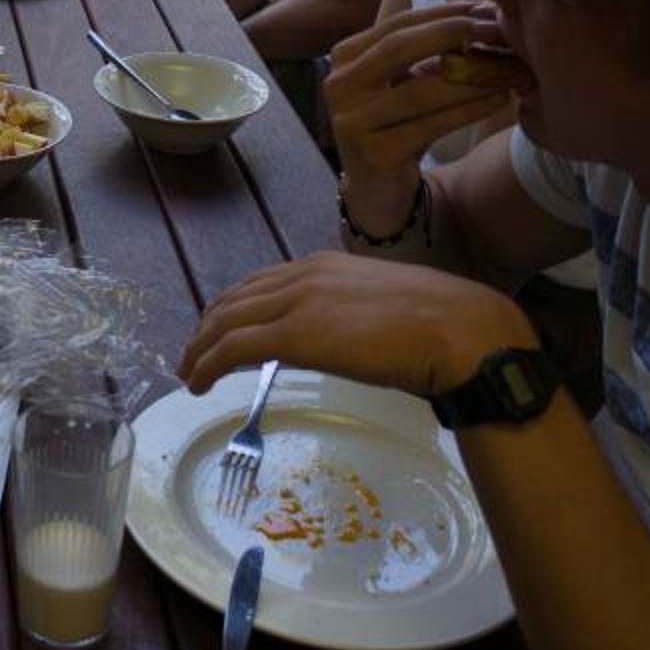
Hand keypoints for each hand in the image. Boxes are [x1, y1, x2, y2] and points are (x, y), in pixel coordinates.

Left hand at [179, 252, 535, 400]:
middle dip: (208, 325)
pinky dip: (206, 364)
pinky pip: (232, 348)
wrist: (460, 331)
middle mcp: (304, 275)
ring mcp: (297, 302)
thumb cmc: (442, 326)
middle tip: (195, 352)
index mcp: (326, 265)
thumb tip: (353, 338)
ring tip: (189, 372)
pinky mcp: (294, 335)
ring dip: (199, 347)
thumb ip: (358, 314)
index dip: (236, 306)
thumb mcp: (387, 307)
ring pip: (226, 321)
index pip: (263, 282)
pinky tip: (198, 384)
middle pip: (236, 298)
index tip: (224, 328)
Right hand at [325, 3, 528, 200]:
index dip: (443, 14)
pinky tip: (498, 100)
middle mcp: (339, 85)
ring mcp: (351, 121)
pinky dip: (468, 110)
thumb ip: (428, 54)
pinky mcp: (374, 154)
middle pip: (400, 48)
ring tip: (506, 69)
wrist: (376, 190)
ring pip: (419, 91)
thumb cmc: (396, 127)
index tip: (484, 9)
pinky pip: (430, 125)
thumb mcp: (403, 84)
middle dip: (453, 35)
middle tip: (496, 31)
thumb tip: (482, 17)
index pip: (397, 24)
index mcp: (345, 57)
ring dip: (469, 77)